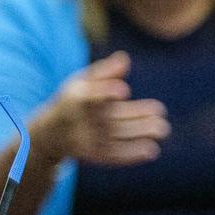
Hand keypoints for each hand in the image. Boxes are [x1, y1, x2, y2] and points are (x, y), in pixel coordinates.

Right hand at [37, 52, 167, 166]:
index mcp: (76, 98)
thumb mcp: (82, 82)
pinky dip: (133, 154)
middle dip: (137, 116)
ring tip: (162, 128)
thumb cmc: (72, 101)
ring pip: (118, 136)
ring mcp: (88, 139)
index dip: (106, 92)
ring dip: (142, 134)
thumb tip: (125, 59)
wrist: (52, 133)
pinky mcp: (94, 155)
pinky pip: (115, 155)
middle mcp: (82, 120)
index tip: (124, 91)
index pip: (91, 96)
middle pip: (112, 118)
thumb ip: (105, 71)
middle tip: (160, 111)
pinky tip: (151, 149)